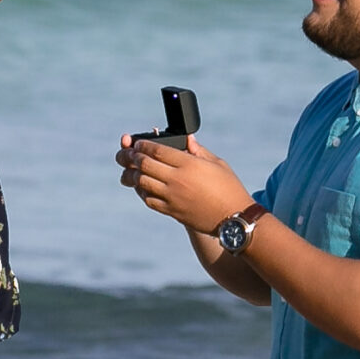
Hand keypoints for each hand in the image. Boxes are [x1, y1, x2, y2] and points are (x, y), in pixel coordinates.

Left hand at [116, 134, 253, 235]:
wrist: (233, 218)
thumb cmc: (229, 188)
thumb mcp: (217, 163)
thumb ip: (198, 150)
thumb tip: (187, 140)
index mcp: (189, 164)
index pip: (157, 150)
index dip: (143, 145)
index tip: (137, 143)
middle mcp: (177, 180)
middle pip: (144, 164)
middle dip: (131, 157)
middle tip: (126, 153)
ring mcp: (172, 197)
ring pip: (141, 183)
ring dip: (131, 174)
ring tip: (128, 169)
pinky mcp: (171, 211)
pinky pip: (149, 200)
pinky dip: (141, 192)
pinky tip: (140, 187)